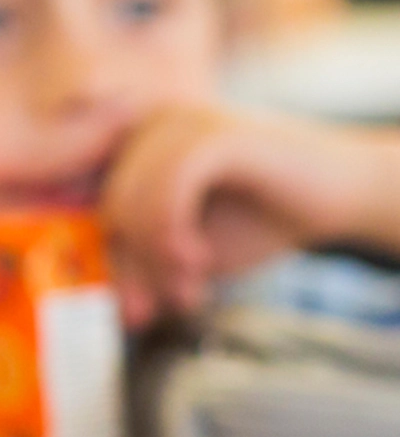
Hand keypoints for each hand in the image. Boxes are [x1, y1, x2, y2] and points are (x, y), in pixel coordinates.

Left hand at [99, 106, 399, 324]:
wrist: (342, 194)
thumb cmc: (260, 220)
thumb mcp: (188, 253)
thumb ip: (147, 269)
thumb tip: (118, 311)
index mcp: (132, 148)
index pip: (94, 212)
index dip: (110, 265)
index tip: (136, 313)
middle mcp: (147, 126)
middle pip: (108, 211)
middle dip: (138, 270)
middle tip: (177, 302)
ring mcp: (177, 123)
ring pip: (130, 203)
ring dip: (156, 260)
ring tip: (191, 287)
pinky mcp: (211, 132)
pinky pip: (165, 190)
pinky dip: (171, 235)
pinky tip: (197, 260)